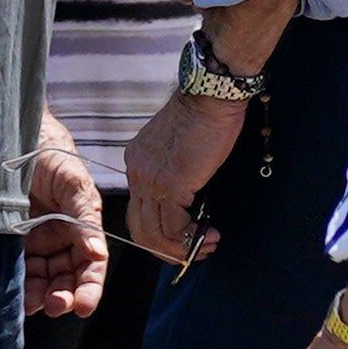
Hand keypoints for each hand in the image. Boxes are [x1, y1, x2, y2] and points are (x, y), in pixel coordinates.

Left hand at [22, 139, 106, 322]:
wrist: (10, 134)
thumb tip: (96, 253)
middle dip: (64, 296)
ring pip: (42, 279)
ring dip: (40, 296)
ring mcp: (34, 241)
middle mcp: (60, 237)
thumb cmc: (48, 151)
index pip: (91, 264)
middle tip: (55, 306)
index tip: (82, 306)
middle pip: (67, 277)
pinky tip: (17, 296)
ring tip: (33, 305)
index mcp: (81, 225)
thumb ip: (84, 216)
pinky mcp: (9, 240)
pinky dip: (20, 286)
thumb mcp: (72, 180)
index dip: (90, 287)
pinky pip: (18, 269)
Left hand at [123, 85, 244, 266]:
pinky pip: (175, 226)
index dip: (158, 232)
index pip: (138, 210)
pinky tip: (210, 235)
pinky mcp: (171, 185)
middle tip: (193, 253)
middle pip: (139, 228)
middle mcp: (137, 173)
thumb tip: (190, 201)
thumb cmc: (204, 115)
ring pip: (154, 233)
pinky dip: (192, 238)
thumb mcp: (179, 146)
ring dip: (182, 249)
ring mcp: (151, 180)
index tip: (183, 238)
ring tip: (207, 246)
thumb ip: (175, 171)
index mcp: (137, 163)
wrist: (210, 95)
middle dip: (166, 250)